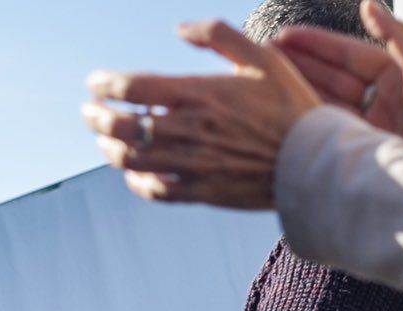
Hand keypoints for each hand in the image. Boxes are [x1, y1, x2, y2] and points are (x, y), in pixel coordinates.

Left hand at [83, 20, 322, 208]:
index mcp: (200, 94)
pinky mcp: (199, 191)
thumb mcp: (261, 57)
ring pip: (132, 159)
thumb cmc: (290, 104)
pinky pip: (154, 190)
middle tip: (89, 111)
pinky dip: (136, 181)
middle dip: (96, 117)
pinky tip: (134, 172)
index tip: (95, 82)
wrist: (312, 160)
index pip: (133, 87)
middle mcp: (189, 130)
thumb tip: (180, 29)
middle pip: (123, 125)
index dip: (105, 84)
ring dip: (110, 148)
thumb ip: (219, 36)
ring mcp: (191, 164)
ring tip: (104, 138)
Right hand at [269, 2, 402, 164]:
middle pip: (331, 75)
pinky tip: (285, 109)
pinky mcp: (364, 144)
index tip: (284, 37)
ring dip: (298, 88)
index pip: (345, 54)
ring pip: (327, 99)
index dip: (314, 45)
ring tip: (266, 79)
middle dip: (298, 64)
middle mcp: (378, 95)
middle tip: (264, 55)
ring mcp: (369, 121)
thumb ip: (394, 36)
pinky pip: (331, 126)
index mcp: (393, 71)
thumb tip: (368, 4)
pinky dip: (309, 117)